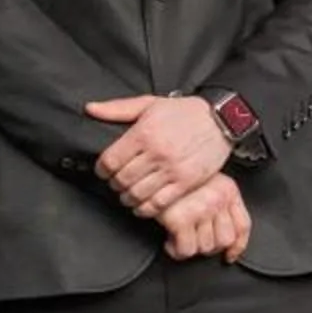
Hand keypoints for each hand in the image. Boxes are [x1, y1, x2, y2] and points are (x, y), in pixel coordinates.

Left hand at [86, 93, 230, 215]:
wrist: (221, 119)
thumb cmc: (184, 111)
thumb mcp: (149, 103)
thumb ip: (117, 108)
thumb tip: (90, 109)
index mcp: (143, 133)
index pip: (110, 161)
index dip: (102, 170)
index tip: (104, 171)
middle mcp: (156, 153)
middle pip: (122, 180)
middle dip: (114, 184)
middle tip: (117, 183)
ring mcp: (172, 169)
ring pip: (138, 194)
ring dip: (128, 198)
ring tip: (128, 195)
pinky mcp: (186, 182)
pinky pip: (159, 203)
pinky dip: (146, 209)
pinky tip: (143, 205)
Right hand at [157, 174, 251, 262]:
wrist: (153, 170)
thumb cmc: (177, 177)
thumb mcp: (208, 181)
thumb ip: (221, 202)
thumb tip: (229, 239)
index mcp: (228, 190)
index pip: (242, 226)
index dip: (237, 246)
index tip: (230, 254)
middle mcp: (218, 199)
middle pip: (225, 240)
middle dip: (210, 246)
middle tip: (195, 240)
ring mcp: (201, 209)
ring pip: (206, 247)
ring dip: (192, 248)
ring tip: (181, 238)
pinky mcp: (181, 219)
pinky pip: (187, 250)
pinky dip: (177, 252)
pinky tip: (170, 242)